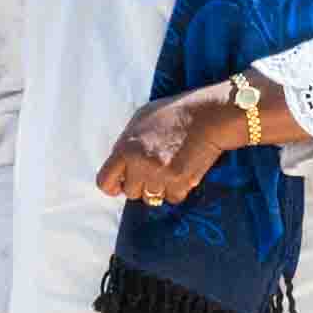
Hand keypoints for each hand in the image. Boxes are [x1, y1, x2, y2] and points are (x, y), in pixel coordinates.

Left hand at [95, 86, 257, 207]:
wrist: (207, 116)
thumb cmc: (173, 114)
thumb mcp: (139, 120)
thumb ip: (125, 145)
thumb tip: (118, 168)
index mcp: (126, 149)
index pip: (105, 182)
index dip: (112, 186)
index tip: (119, 185)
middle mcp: (141, 165)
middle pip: (130, 193)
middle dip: (139, 184)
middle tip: (152, 170)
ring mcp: (161, 176)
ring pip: (151, 198)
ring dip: (158, 188)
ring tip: (168, 169)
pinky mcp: (181, 182)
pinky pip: (172, 198)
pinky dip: (177, 189)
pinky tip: (182, 172)